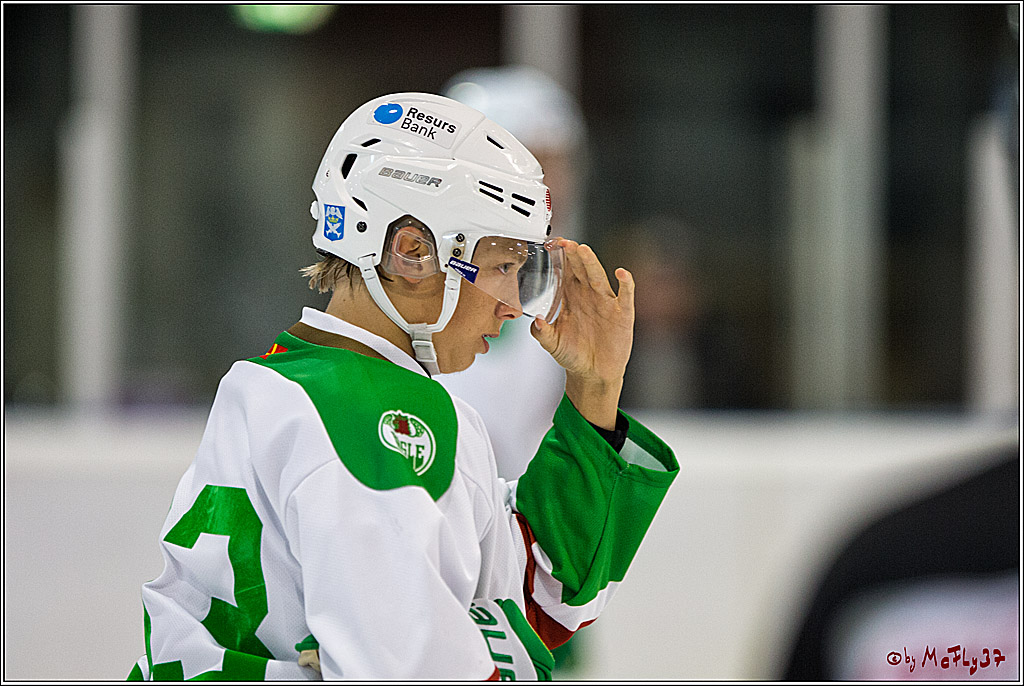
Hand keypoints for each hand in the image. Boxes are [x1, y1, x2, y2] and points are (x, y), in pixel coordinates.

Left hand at [531, 239, 634, 429]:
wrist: (592, 373)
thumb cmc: (573, 355)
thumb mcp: (552, 344)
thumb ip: (542, 332)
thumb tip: (536, 321)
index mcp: (571, 298)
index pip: (566, 272)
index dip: (561, 258)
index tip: (553, 245)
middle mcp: (589, 296)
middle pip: (581, 270)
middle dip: (574, 255)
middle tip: (566, 243)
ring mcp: (606, 303)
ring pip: (599, 277)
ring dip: (592, 263)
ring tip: (583, 250)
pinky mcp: (622, 314)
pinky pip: (625, 295)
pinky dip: (626, 283)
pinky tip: (621, 273)